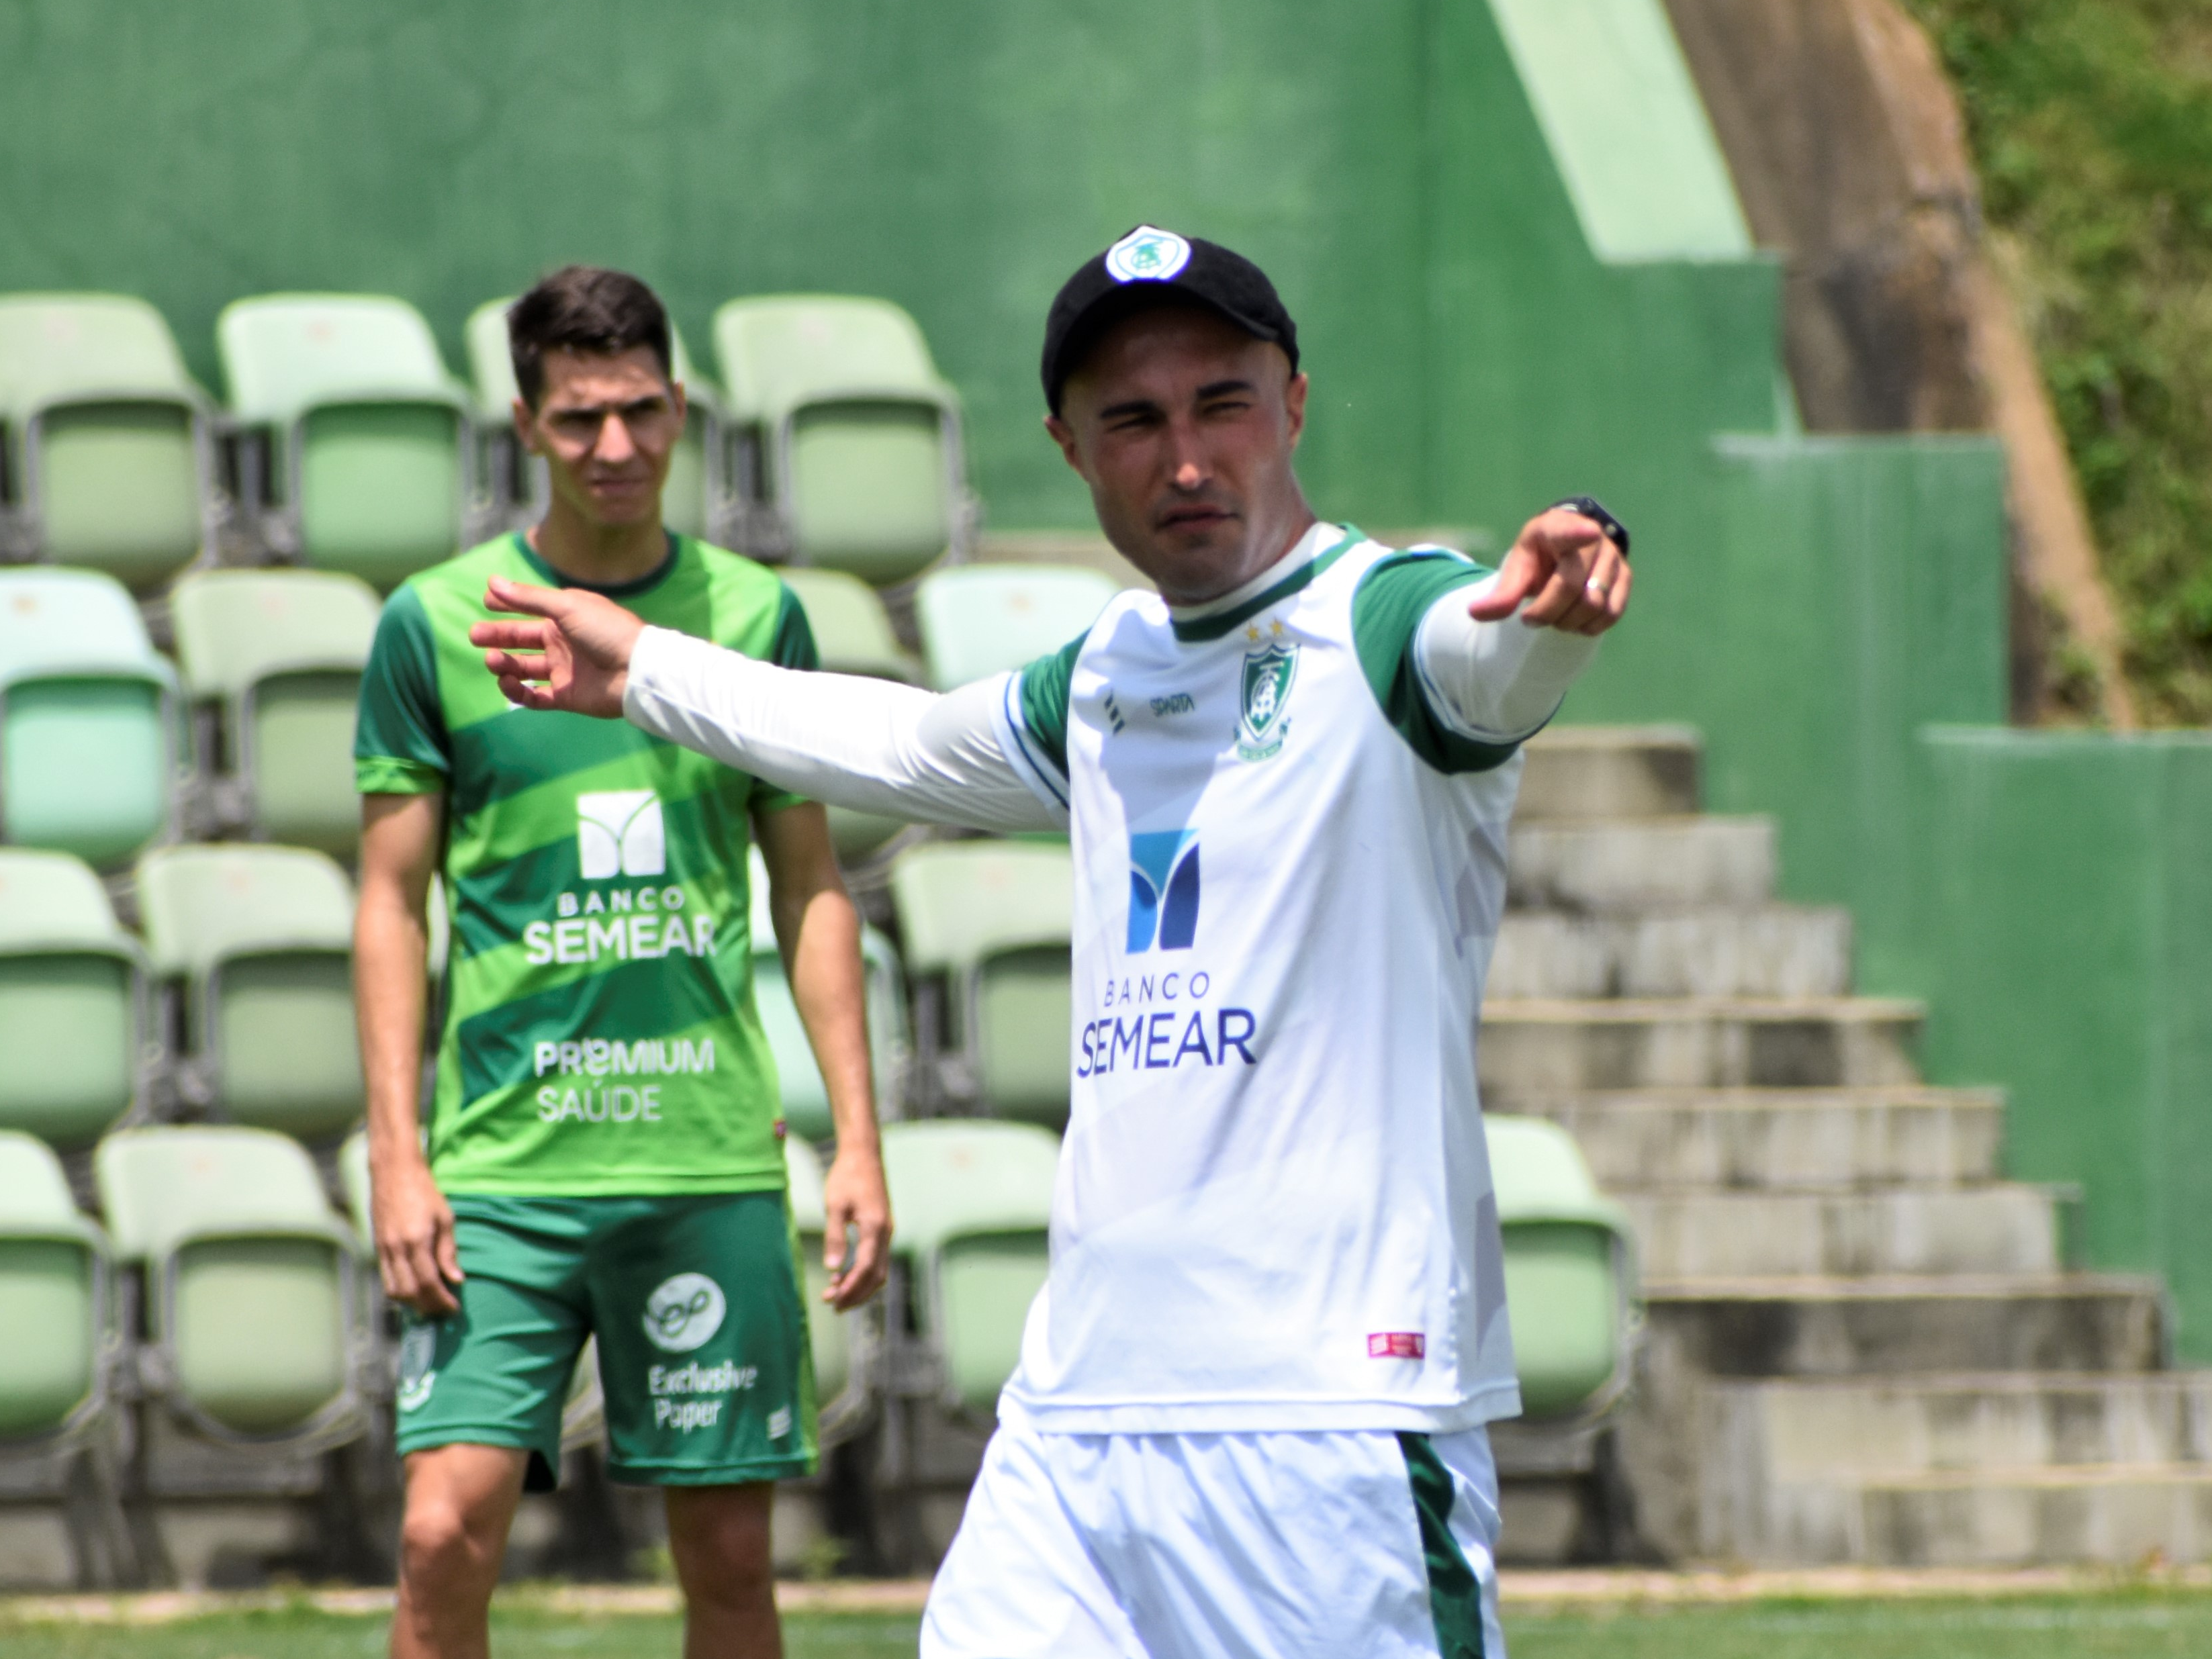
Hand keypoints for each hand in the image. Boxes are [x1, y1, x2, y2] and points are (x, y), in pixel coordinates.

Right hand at [371, 1147, 462, 1317]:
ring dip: (412, 1304)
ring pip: (394, 1290)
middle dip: (428, 1306)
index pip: (428, 1282)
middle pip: (410, 1291)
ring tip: (430, 1304)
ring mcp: (383, 1249)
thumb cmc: (424, 1191)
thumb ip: (448, 1251)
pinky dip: (399, 1292)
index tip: (454, 1308)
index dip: (441, 1299)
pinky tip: (414, 1292)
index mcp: (416, 1241)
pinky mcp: (376, 1248)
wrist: (394, 1173)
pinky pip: (385, 1279)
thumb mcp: (445, 1218)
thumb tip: (456, 1280)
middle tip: (444, 1310)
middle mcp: (396, 1249)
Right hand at [469, 575, 647, 717]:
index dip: (507, 606)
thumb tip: (491, 582)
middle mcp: (562, 643)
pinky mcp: (566, 696)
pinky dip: (517, 692)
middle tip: (475, 635)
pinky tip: (506, 682)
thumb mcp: (567, 606)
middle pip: (520, 639)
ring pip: (523, 668)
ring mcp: (563, 670)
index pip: (529, 609)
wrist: (637, 670)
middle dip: (497, 636)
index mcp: (565, 617)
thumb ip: (528, 598)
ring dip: (504, 663)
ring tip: (491, 659)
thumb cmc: (607, 630)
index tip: (486, 602)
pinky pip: (534, 697)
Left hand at [819, 1144, 891, 1310]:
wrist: (863, 1154)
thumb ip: (835, 1237)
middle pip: (876, 1276)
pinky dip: (862, 1272)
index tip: (833, 1300)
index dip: (851, 1288)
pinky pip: (876, 1259)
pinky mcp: (881, 1228)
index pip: (866, 1269)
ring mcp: (886, 1231)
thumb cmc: (847, 1177)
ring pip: (878, 1269)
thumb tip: (833, 1268)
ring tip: (834, 1293)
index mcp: (875, 1228)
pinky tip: (842, 1273)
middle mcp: (886, 1233)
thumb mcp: (835, 1206)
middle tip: (833, 1305)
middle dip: (856, 1294)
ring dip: (859, 1285)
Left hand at [1467, 508, 1630, 635]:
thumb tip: (1474, 613)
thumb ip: (1502, 594)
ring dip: (1568, 621)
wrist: (1565, 555)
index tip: (1588, 533)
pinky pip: (1610, 612)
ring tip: (1555, 616)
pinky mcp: (1625, 577)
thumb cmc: (1537, 560)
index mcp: (1557, 528)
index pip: (1569, 531)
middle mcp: (1592, 537)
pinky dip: (1589, 626)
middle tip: (1532, 617)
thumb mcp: (1516, 571)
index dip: (1578, 534)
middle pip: (1571, 586)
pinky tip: (1575, 621)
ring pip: (1593, 603)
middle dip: (1548, 611)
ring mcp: (1612, 557)